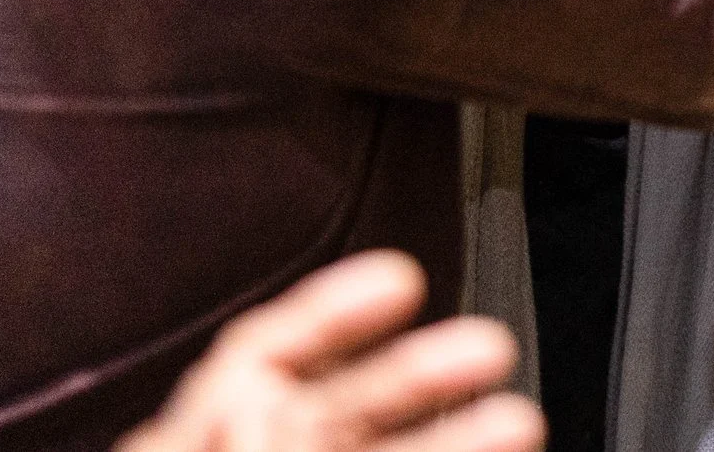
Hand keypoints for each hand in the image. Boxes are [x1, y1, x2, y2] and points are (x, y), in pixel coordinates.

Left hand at [116, 251, 540, 451]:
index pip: (267, 354)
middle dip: (423, 372)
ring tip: (520, 426)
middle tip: (492, 348)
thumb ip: (223, 441)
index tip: (402, 278)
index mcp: (193, 440)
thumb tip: (259, 402)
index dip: (338, 308)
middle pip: (347, 404)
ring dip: (454, 439)